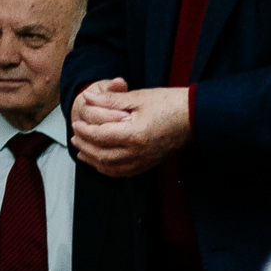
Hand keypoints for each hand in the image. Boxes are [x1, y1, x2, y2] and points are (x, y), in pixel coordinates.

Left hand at [70, 80, 190, 177]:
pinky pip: (122, 173)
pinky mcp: (148, 165)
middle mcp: (137, 153)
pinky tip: (100, 162)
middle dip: (84, 145)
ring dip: (92, 160)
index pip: (99, 136)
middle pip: (101, 155)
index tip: (76, 123)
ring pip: (109, 167)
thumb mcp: (138, 97)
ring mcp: (143, 161)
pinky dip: (107, 168)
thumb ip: (110, 100)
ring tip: (81, 150)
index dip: (84, 130)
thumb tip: (88, 98)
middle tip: (74, 136)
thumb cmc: (170, 104)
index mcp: (133, 135)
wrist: (196, 117)